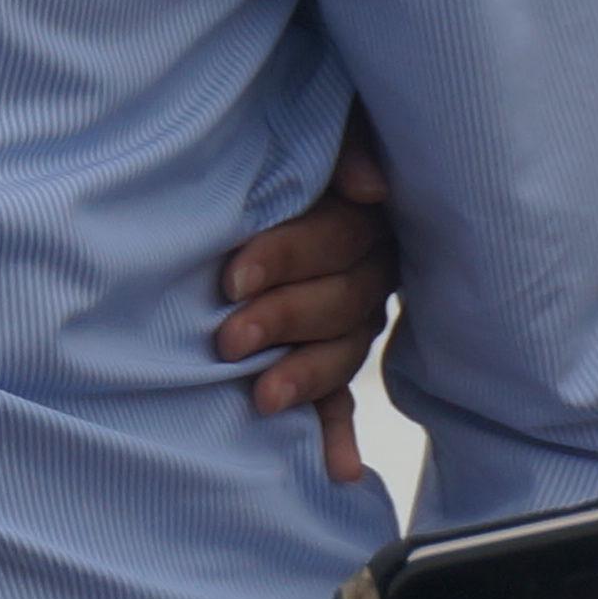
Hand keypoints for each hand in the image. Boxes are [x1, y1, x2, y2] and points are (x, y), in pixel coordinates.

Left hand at [218, 117, 398, 485]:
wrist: (252, 161)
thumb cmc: (278, 141)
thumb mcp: (318, 127)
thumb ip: (347, 145)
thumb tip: (369, 189)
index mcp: (361, 218)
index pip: (335, 243)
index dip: (285, 258)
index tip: (232, 276)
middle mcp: (365, 271)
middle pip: (338, 302)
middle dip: (282, 320)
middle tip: (227, 338)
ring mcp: (351, 317)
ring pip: (341, 352)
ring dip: (304, 378)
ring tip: (262, 398)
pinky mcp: (331, 353)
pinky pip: (343, 399)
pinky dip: (338, 434)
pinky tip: (337, 472)